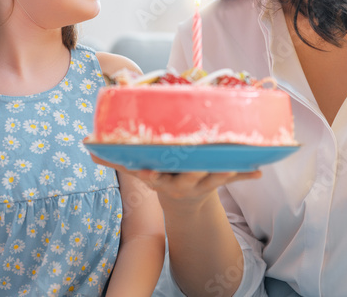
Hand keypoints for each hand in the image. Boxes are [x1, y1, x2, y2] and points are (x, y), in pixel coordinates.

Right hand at [89, 153, 260, 205]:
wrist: (183, 202)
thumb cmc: (159, 175)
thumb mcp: (138, 170)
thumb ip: (114, 159)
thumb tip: (87, 146)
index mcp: (159, 179)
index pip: (153, 177)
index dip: (150, 175)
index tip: (147, 171)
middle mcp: (180, 183)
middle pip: (188, 176)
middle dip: (194, 169)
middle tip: (201, 156)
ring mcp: (201, 184)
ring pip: (214, 178)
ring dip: (225, 171)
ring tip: (237, 162)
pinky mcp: (218, 181)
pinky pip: (234, 177)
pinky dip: (246, 173)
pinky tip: (259, 169)